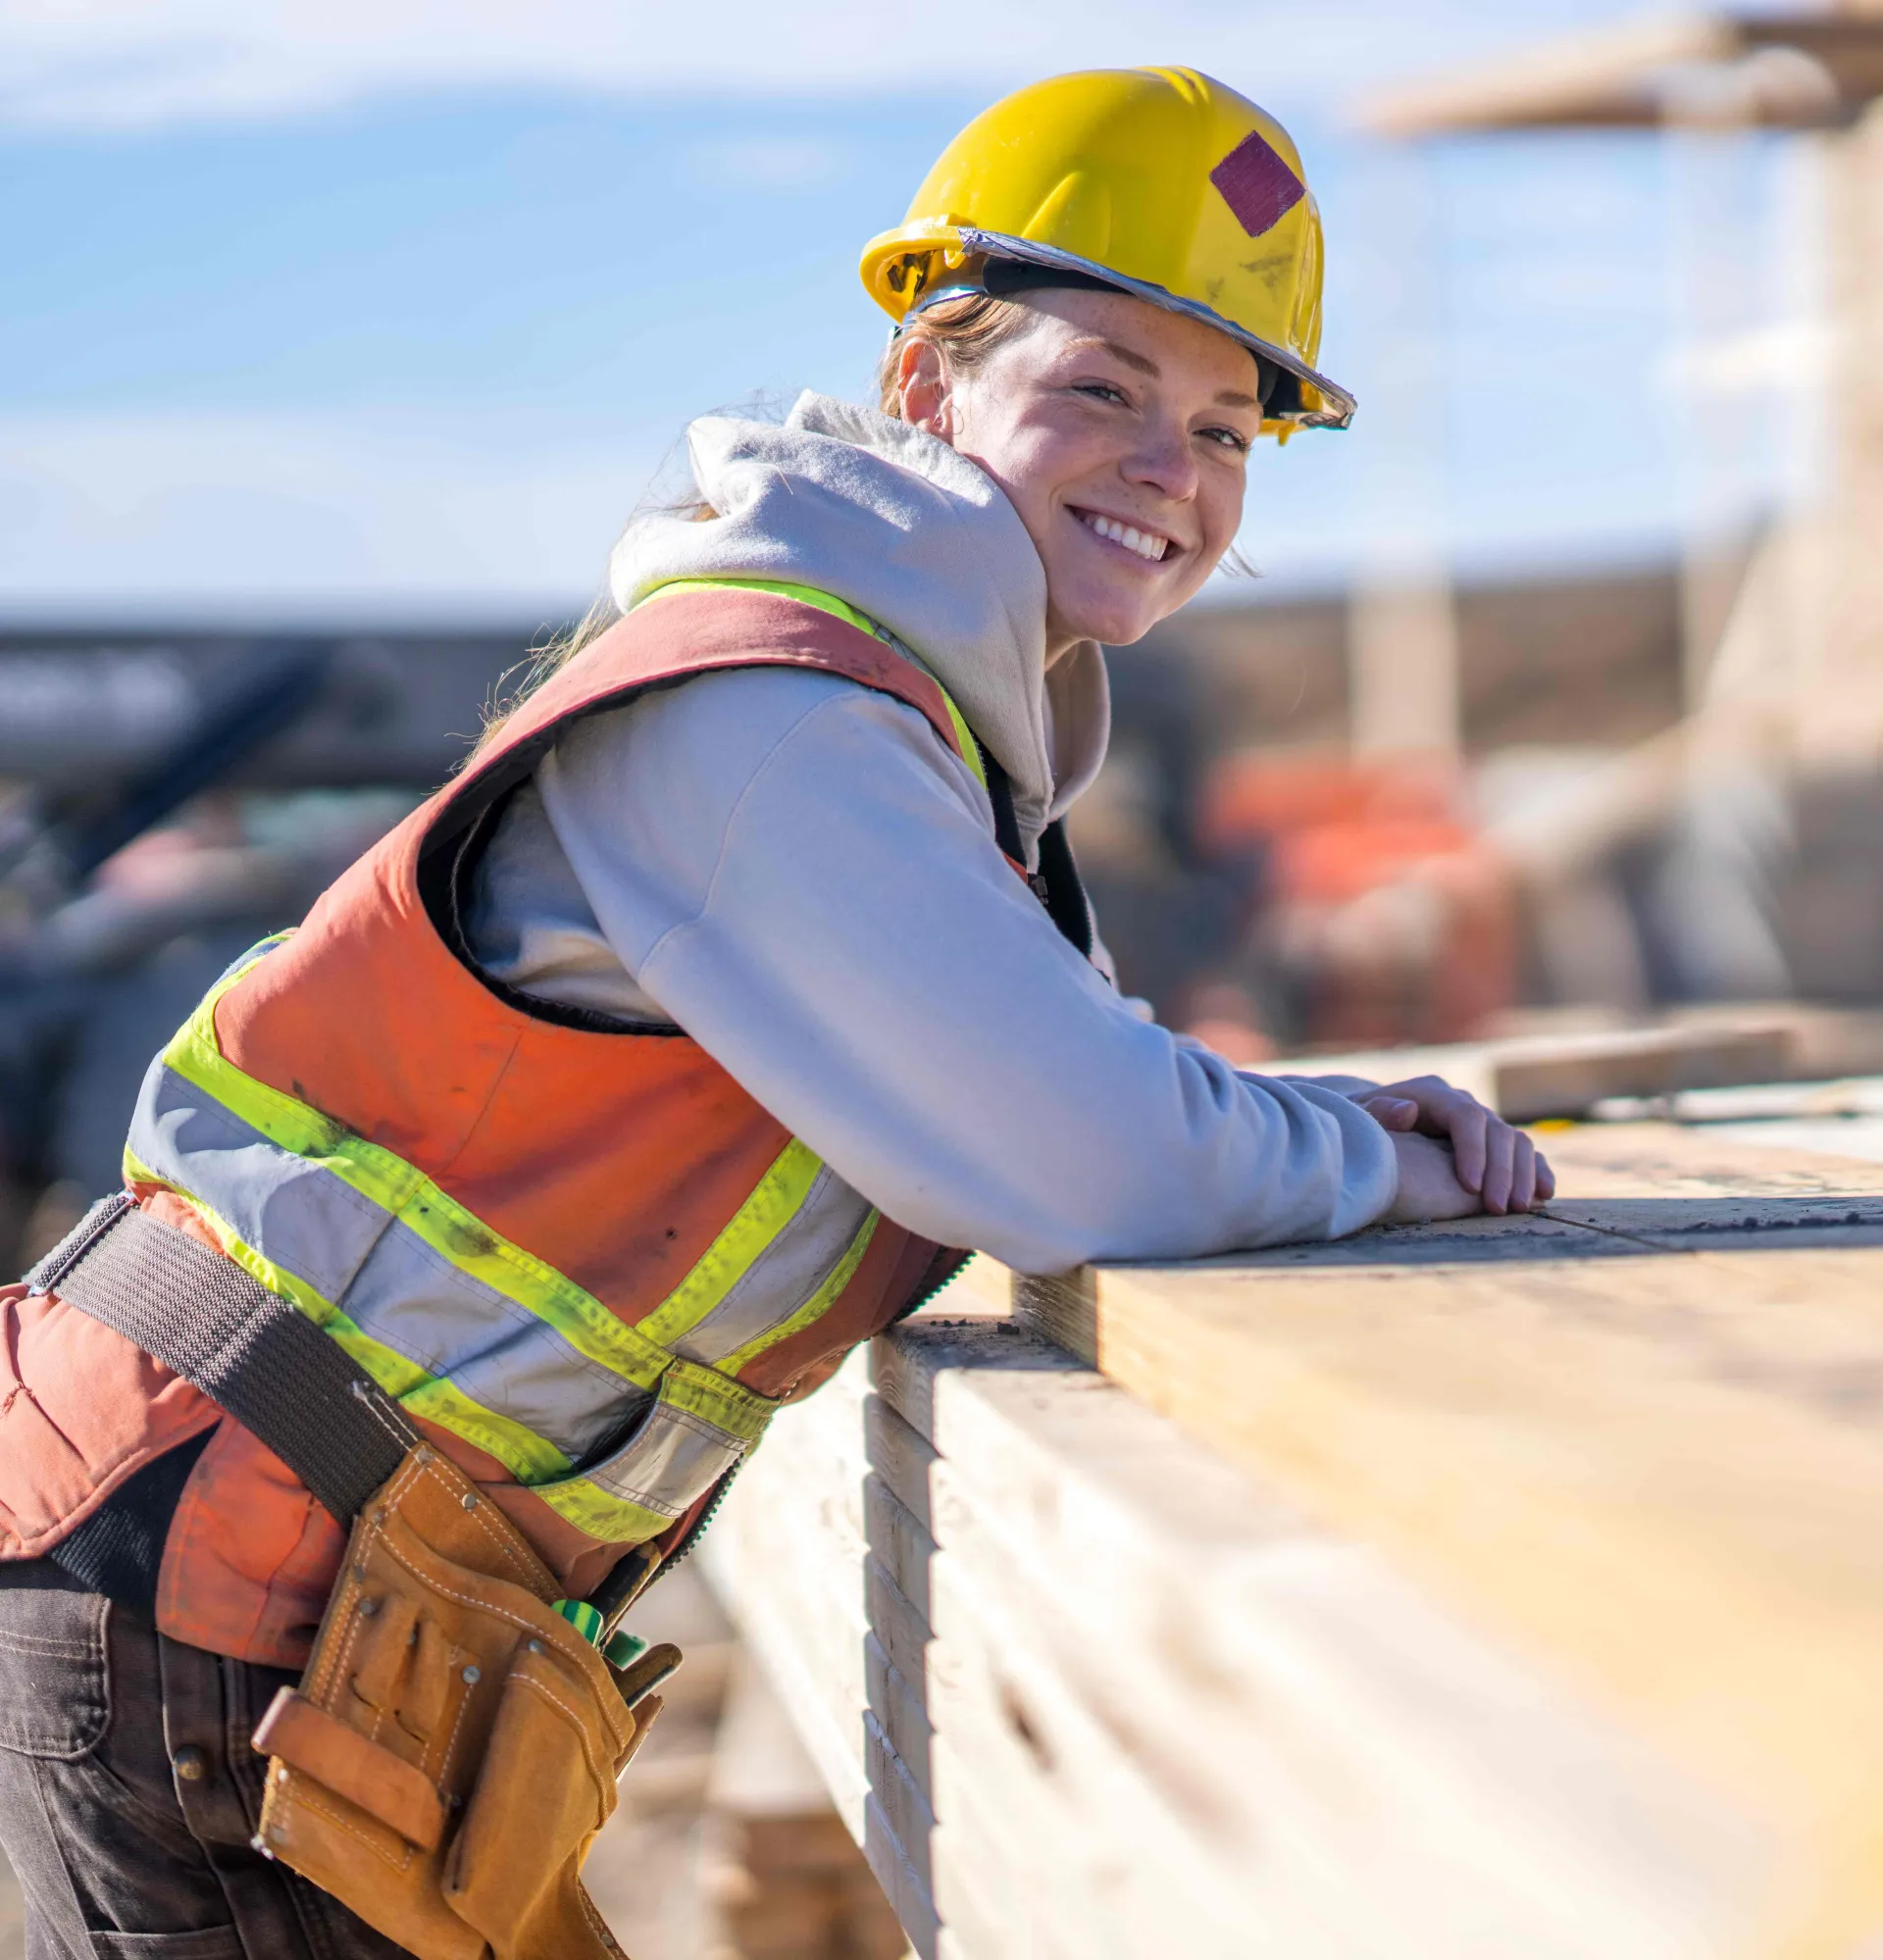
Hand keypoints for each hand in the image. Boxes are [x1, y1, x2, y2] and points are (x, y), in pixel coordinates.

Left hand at [1358, 1075, 1554, 1215]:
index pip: (1465, 1116)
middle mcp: (1462, 1104)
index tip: (1470, 1187)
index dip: (1473, 1150)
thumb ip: (1376, 1113)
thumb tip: (1406, 1111)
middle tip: (1498, 1209)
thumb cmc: (1359, 1122)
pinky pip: (1522, 1152)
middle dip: (1501, 1172)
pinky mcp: (1489, 1142)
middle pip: (1496, 1131)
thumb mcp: (1357, 1115)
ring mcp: (1480, 1122)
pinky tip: (1545, 1195)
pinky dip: (1537, 1171)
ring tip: (1519, 1209)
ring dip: (1523, 1175)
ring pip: (1516, 1141)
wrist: (1368, 1119)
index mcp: (1432, 1093)